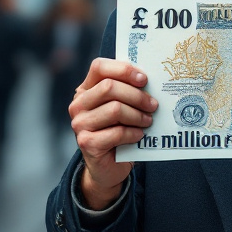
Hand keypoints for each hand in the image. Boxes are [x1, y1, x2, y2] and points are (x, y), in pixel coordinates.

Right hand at [69, 58, 157, 209]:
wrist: (109, 164)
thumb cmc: (118, 128)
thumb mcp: (122, 106)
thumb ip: (129, 91)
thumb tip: (150, 81)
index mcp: (86, 89)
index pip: (99, 67)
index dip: (123, 69)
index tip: (144, 79)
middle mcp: (78, 104)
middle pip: (109, 87)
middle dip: (137, 95)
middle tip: (153, 105)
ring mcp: (80, 124)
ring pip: (115, 109)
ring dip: (138, 115)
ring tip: (148, 120)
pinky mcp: (87, 143)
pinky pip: (116, 132)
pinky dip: (133, 133)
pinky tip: (140, 135)